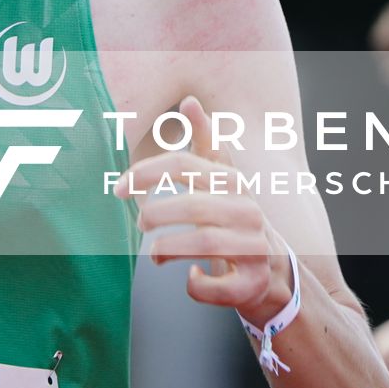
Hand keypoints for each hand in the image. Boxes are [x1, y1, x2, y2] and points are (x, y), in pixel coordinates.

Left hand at [113, 96, 291, 323]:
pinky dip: (197, 286)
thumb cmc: (234, 218)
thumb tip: (189, 101)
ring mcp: (255, 248)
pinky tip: (190, 277)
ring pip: (206, 242)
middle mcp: (248, 212)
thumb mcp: (223, 180)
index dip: (145, 174)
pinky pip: (219, 286)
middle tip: (139, 224)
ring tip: (156, 254)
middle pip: (194, 206)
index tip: (117, 188)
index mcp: (233, 183)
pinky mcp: (253, 283)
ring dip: (169, 249)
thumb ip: (206, 142)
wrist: (271, 270)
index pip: (185, 165)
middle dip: (156, 216)